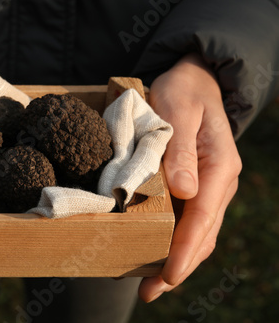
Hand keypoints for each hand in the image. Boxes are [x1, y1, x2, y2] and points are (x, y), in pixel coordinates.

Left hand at [139, 53, 241, 301]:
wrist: (194, 80)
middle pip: (203, 233)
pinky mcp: (198, 185)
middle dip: (179, 265)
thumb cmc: (183, 92)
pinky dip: (176, 241)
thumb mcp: (178, 111)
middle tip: (151, 291)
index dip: (184, 248)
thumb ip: (179, 151)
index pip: (202, 217)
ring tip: (152, 284)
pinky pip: (191, 220)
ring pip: (199, 232)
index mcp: (219, 166)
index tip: (167, 274)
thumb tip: (186, 192)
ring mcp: (210, 185)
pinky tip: (157, 252)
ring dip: (178, 259)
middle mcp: (219, 181)